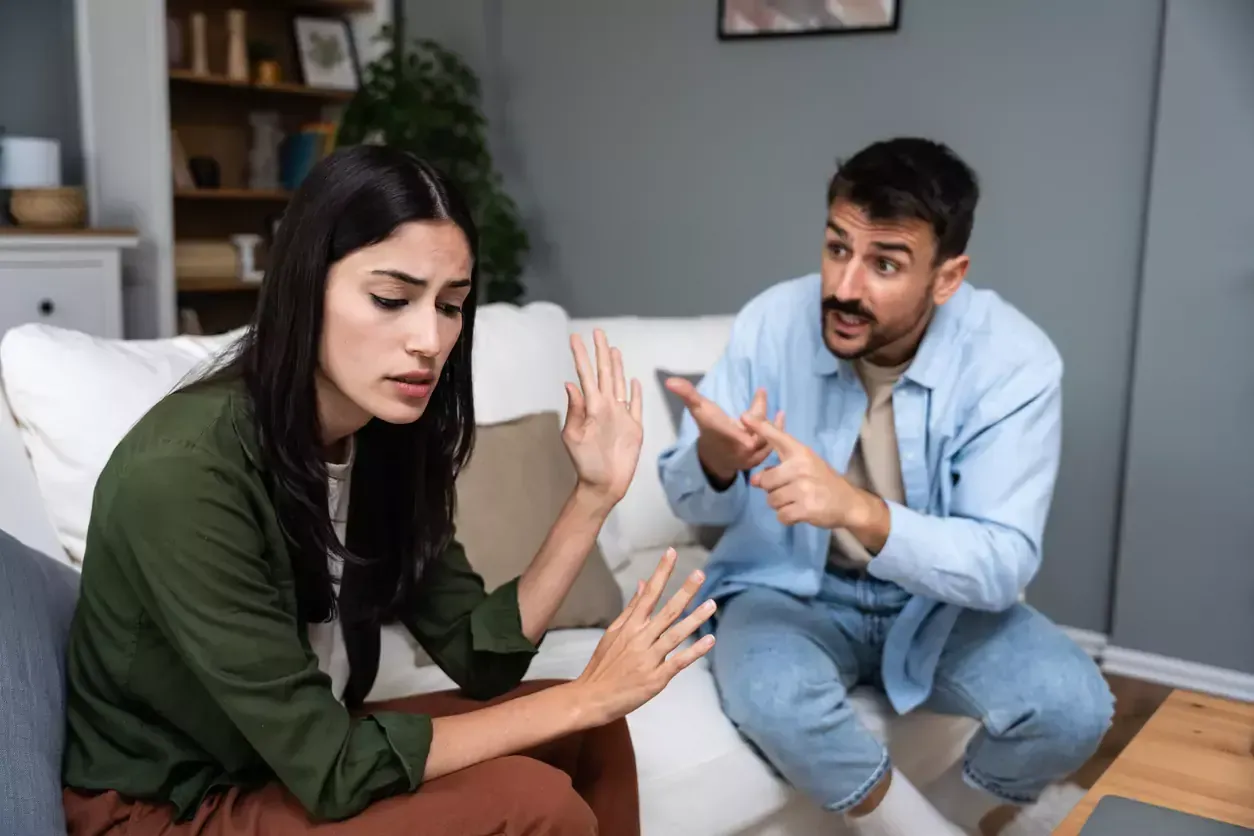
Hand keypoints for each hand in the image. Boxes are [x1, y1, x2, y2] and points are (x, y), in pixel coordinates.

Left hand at [563, 330, 643, 510]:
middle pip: (605, 373)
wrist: (603, 485)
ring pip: (620, 384)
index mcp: (591, 407)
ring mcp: (621, 416)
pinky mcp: (634, 427)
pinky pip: (637, 405)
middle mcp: (607, 407)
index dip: (581, 356)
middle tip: (598, 332)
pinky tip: (634, 381)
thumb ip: (574, 411)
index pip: (586, 375)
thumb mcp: (574, 437)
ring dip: (617, 367)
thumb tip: (570, 384)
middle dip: (600, 353)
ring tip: (613, 349)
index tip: (575, 337)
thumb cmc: (585, 463)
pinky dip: (636, 393)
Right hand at [572, 548, 716, 726]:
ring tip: (711, 604)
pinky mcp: (656, 678)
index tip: (671, 553)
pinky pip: (679, 661)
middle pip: (667, 611)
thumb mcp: (613, 632)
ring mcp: (649, 658)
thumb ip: (632, 608)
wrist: (591, 697)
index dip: (661, 573)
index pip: (649, 594)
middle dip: (685, 591)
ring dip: (695, 619)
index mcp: (630, 626)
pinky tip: (709, 640)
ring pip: (676, 634)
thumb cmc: (603, 665)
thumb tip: (644, 583)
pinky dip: (695, 651)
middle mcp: (640, 638)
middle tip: (700, 574)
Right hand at [664, 378, 783, 487]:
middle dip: (760, 411)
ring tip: (777, 409)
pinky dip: (777, 433)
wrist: (714, 457)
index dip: (755, 412)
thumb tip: (670, 381)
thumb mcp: (698, 410)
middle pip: (758, 429)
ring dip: (772, 423)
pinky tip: (780, 417)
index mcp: (724, 434)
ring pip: (767, 439)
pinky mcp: (757, 461)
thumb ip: (687, 395)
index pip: (743, 425)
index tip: (761, 391)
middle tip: (761, 393)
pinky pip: (771, 448)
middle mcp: (738, 448)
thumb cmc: (708, 428)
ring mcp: (749, 457)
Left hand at [743, 414, 883, 532]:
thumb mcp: (804, 464)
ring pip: (771, 500)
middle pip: (765, 481)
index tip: (743, 416)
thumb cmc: (822, 481)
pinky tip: (800, 512)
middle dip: (773, 490)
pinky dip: (787, 517)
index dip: (759, 426)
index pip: (777, 437)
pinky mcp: (806, 508)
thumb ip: (778, 468)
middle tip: (791, 490)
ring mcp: (804, 488)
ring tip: (797, 500)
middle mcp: (801, 467)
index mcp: (801, 452)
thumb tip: (754, 480)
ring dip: (780, 505)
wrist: (849, 503)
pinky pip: (781, 515)